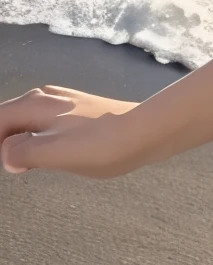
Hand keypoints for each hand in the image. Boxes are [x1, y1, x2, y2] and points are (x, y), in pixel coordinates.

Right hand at [0, 85, 141, 178]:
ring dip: (14, 137)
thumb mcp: (57, 152)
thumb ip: (25, 152)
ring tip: (15, 162)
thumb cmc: (102, 144)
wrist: (147, 130)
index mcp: (34, 105)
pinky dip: (31, 137)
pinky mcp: (77, 112)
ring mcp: (62, 103)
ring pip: (24, 119)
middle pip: (7, 117)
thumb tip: (7, 155)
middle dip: (2, 138)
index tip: (3, 163)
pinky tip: (38, 152)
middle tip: (9, 166)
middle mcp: (44, 98)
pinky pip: (41, 123)